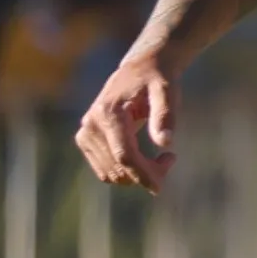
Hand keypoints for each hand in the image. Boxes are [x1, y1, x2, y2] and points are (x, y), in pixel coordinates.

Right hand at [76, 53, 178, 191]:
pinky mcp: (87, 141)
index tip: (160, 187)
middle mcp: (90, 125)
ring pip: (111, 173)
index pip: (124, 155)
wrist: (140, 70)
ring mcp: (85, 134)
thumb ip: (165, 115)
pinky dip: (127, 172)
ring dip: (138, 174)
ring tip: (162, 157)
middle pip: (118, 166)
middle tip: (171, 159)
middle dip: (146, 174)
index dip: (142, 174)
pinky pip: (106, 170)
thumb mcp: (167, 92)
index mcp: (108, 113)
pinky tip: (148, 159)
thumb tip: (165, 143)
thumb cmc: (157, 80)